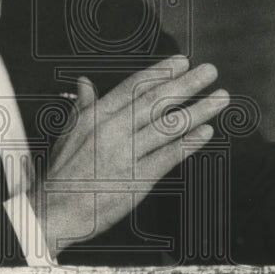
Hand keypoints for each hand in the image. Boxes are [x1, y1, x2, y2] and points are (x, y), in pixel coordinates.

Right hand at [33, 55, 228, 255]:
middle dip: (187, 84)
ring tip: (220, 98)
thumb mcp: (67, 133)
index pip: (134, 87)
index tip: (182, 61)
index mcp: (96, 116)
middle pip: (157, 101)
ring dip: (198, 110)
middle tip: (210, 70)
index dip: (160, 72)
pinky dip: (190, 143)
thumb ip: (82, 106)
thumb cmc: (60, 174)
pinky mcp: (137, 179)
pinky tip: (206, 132)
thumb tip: (84, 82)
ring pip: (169, 126)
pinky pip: (169, 156)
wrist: (54, 212)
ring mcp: (126, 154)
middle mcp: (113, 131)